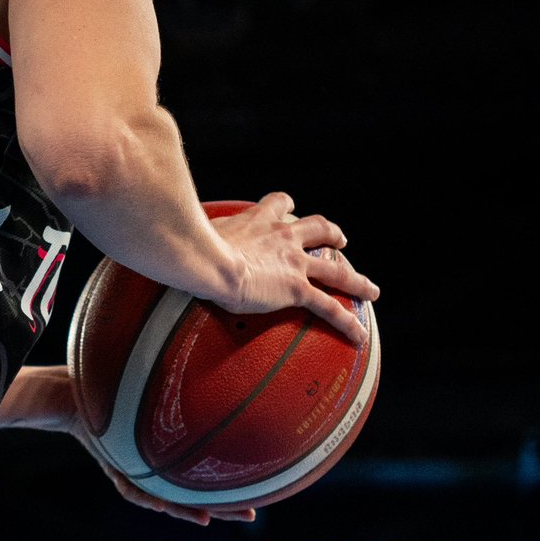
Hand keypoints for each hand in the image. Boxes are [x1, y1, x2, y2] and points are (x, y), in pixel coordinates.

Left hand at [68, 407, 255, 526]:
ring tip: (206, 520)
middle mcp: (159, 469)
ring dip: (185, 511)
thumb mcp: (162, 392)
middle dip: (221, 507)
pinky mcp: (114, 468)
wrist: (79, 395)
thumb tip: (230, 379)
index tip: (259, 495)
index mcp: (174, 457)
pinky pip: (130, 489)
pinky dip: (145, 498)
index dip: (232, 488)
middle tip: (250, 515)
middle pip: (194, 495)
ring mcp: (139, 472)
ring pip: (165, 499)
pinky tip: (161, 506)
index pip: (208, 478)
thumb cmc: (122, 390)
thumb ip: (191, 394)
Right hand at [209, 190, 379, 345]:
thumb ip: (193, 238)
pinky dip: (347, 321)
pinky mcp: (297, 289)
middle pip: (318, 229)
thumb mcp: (195, 234)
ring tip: (370, 290)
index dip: (287, 208)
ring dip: (355, 280)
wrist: (208, 261)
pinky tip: (360, 335)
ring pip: (335, 270)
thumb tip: (169, 244)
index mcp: (259, 221)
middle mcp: (283, 238)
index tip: (290, 210)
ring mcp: (294, 263)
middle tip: (340, 242)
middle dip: (331, 235)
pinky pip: (329, 307)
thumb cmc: (194, 248)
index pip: (279, 205)